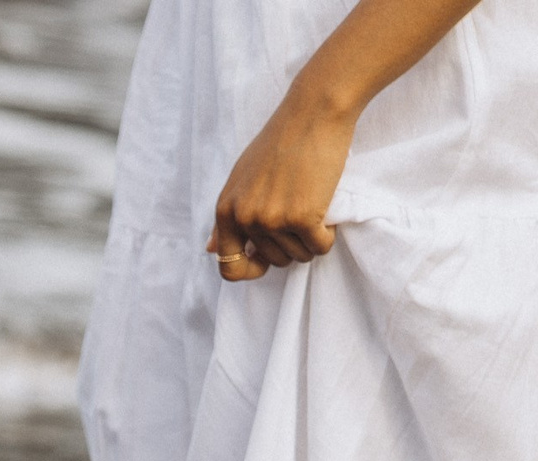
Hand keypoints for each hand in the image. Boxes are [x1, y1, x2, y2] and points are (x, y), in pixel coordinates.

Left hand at [207, 94, 356, 281]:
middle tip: (298, 210)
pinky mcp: (302, 217)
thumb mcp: (242, 178)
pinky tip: (325, 208)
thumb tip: (210, 250)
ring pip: (298, 256)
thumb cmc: (281, 142)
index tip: (265, 261)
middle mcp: (245, 218)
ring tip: (311, 203)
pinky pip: (319, 247)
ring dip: (310, 238)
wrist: (313, 112)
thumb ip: (229, 216)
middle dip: (290, 244)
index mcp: (226, 210)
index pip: (229, 267)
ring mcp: (272, 219)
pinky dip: (327, 235)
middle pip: (273, 262)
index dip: (250, 270)